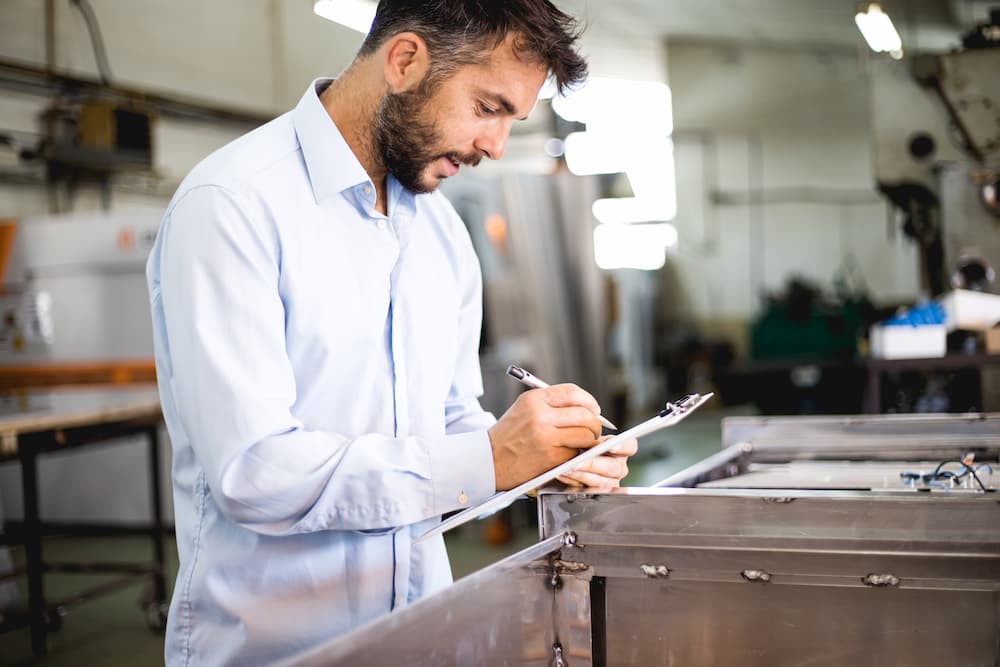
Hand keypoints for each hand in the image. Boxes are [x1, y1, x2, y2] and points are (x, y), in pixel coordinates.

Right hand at [488, 384, 602, 490]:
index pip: (573, 393)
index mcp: (534, 399)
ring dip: (589, 440)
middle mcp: (540, 415)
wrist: (488, 461)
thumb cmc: (508, 436)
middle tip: (593, 429)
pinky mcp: (551, 456)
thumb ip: (552, 404)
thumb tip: (586, 407)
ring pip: (586, 434)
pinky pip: (577, 452)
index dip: (589, 401)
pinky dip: (578, 454)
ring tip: (582, 443)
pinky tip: (569, 454)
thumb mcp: (524, 409)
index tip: (594, 409)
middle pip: (585, 413)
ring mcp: (546, 436)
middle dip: (594, 423)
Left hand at [556, 435, 637, 488]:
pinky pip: (588, 490)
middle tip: (576, 462)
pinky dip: (573, 482)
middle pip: (612, 467)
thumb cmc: (579, 446)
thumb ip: (590, 428)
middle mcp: (618, 467)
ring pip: (600, 482)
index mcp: (620, 450)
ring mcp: (609, 482)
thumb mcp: (585, 435)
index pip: (630, 447)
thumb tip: (592, 418)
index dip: (623, 446)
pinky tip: (563, 475)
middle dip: (592, 464)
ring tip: (565, 468)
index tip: (611, 446)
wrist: (567, 462)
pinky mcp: (598, 493)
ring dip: (580, 475)